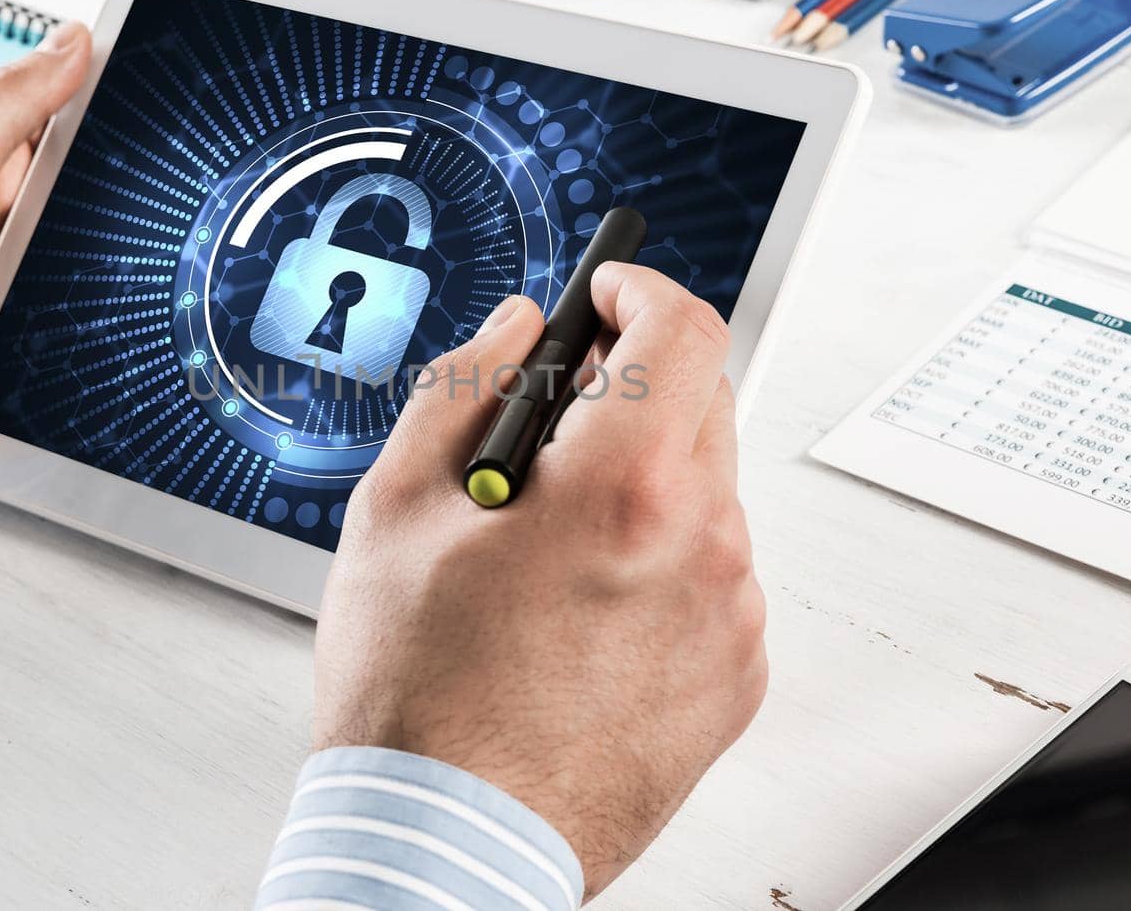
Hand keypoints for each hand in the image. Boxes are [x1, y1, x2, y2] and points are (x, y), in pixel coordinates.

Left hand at [0, 21, 92, 455]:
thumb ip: (12, 97)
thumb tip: (70, 39)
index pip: (30, 108)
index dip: (77, 108)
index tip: (121, 112)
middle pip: (50, 178)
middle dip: (74, 194)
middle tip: (69, 211)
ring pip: (55, 239)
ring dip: (66, 254)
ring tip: (53, 268)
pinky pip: (45, 293)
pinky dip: (56, 300)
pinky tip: (56, 304)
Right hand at [313, 263, 767, 898]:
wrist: (448, 840)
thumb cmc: (414, 692)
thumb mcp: (394, 509)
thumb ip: (464, 386)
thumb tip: (517, 329)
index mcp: (623, 488)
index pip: (682, 329)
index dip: (638, 290)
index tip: (607, 295)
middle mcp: (703, 546)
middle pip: (701, 403)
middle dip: (632, 388)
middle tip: (553, 426)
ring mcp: (730, 618)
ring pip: (706, 492)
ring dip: (642, 481)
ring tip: (549, 545)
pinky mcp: (736, 678)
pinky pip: (713, 575)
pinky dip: (661, 561)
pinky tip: (581, 608)